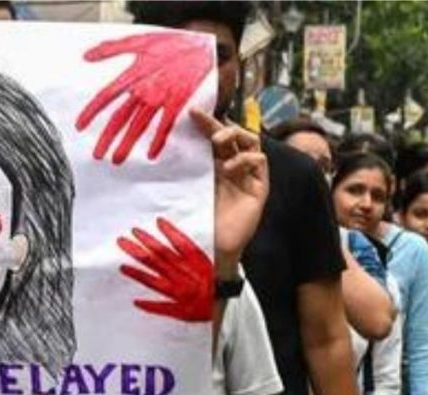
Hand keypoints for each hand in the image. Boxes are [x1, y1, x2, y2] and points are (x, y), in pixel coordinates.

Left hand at [76, 32, 213, 163]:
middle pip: (120, 117)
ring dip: (127, 144)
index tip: (79, 126)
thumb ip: (111, 48)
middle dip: (107, 137)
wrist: (199, 47)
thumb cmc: (169, 45)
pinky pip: (165, 126)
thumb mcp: (138, 41)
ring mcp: (160, 98)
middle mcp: (144, 89)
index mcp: (133, 75)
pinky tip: (151, 155)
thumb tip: (87, 55)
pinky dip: (158, 141)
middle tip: (97, 154)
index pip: (106, 96)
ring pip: (139, 126)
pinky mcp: (176, 103)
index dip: (91, 111)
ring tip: (116, 160)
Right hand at [118, 217, 211, 321]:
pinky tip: (161, 223)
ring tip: (135, 232)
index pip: (150, 281)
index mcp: (174, 291)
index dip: (135, 273)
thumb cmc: (204, 306)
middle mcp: (178, 276)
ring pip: (164, 252)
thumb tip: (137, 303)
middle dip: (136, 252)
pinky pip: (183, 242)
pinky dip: (172, 232)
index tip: (121, 267)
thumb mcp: (181, 314)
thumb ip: (158, 308)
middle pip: (153, 262)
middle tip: (121, 242)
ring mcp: (187, 264)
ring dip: (149, 242)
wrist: (226, 295)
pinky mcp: (197, 254)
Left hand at [189, 109, 267, 267]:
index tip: (190, 113)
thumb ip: (186, 168)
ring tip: (218, 141)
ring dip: (235, 135)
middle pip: (231, 136)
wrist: (212, 247)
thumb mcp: (189, 188)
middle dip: (217, 124)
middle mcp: (233, 168)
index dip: (204, 124)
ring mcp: (248, 177)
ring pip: (251, 141)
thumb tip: (168, 144)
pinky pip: (259, 161)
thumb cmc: (197, 221)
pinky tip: (230, 168)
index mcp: (215, 167)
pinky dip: (246, 158)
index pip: (213, 139)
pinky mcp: (259, 188)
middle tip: (201, 118)